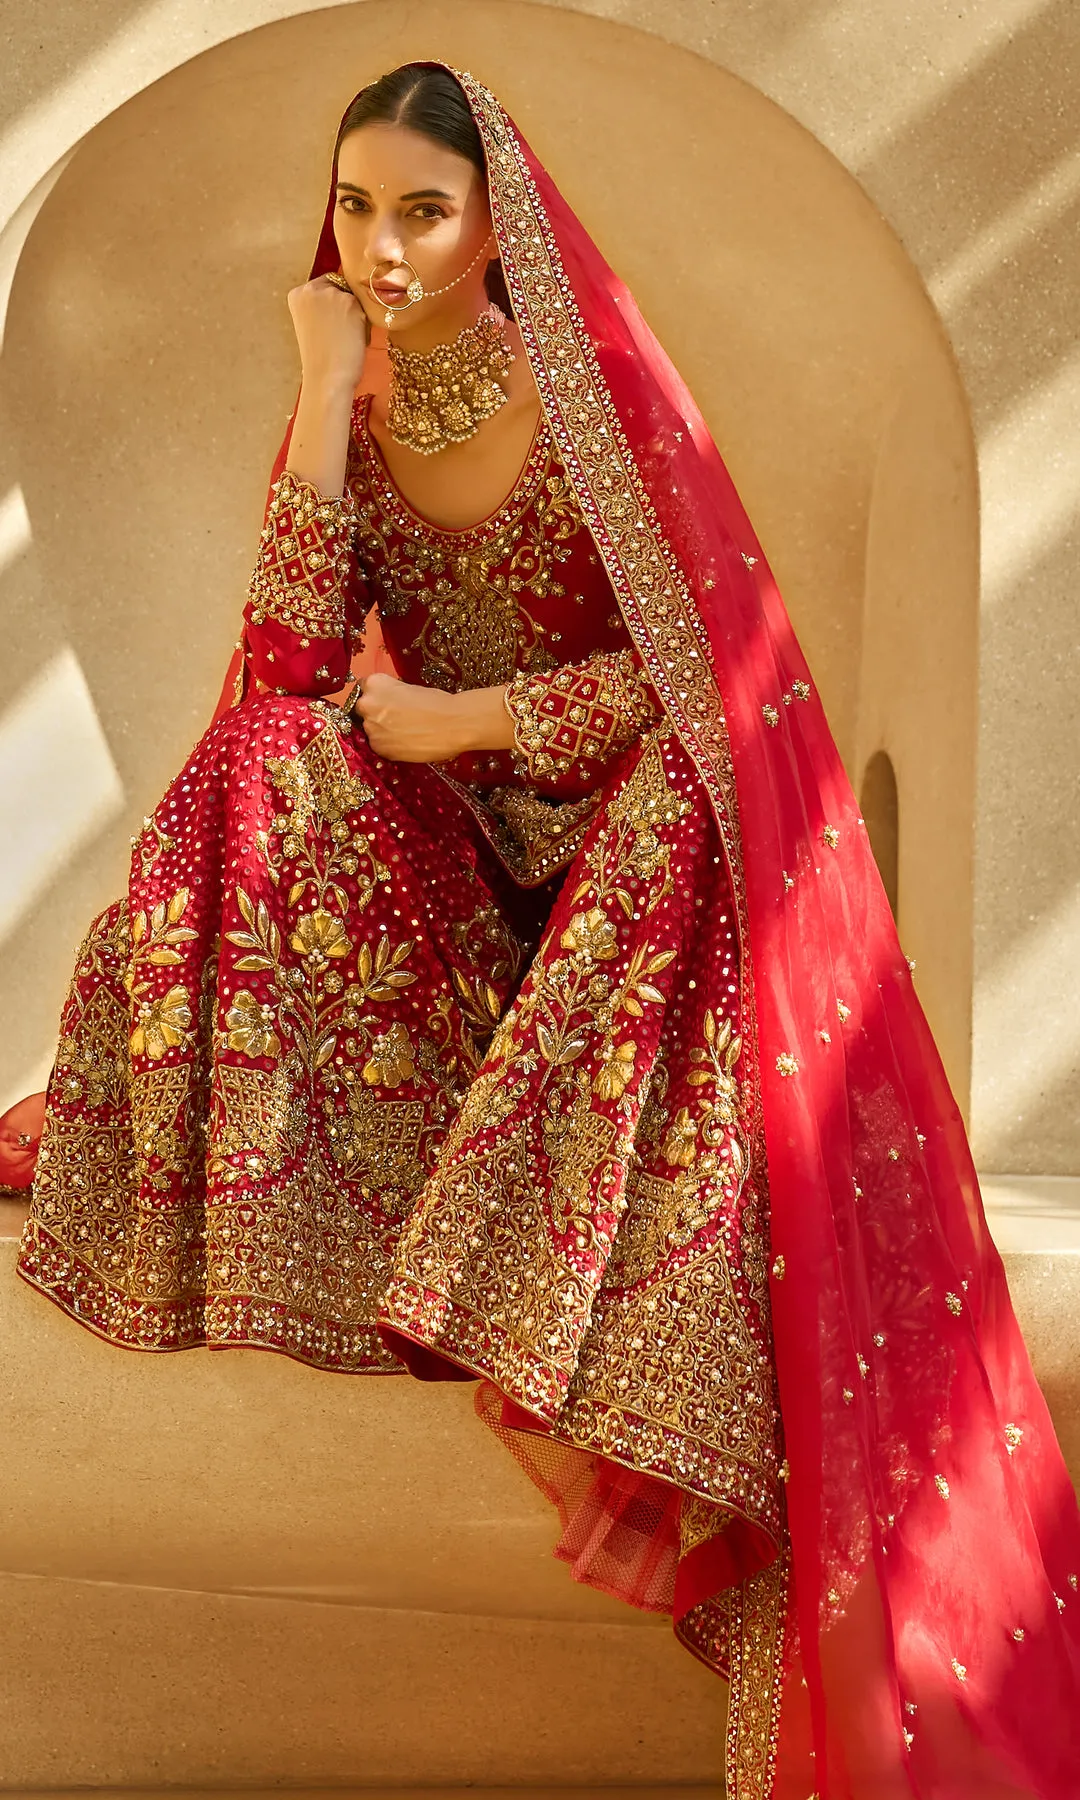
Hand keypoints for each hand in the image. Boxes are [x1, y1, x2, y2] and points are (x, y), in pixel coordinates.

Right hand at [287, 273, 369, 394]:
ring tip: (345, 338)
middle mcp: (311, 288)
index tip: (330, 326)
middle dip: (344, 307)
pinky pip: (365, 308)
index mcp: (297, 294)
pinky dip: (364, 324)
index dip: (333, 306)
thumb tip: (345, 293)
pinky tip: (354, 339)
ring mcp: (331, 293)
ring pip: (353, 297)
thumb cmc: (320, 357)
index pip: (324, 285)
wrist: (326, 378)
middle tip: (338, 334)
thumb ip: (321, 305)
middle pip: (340, 287)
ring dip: (355, 315)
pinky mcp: (349, 302)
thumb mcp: (311, 323)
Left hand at [353, 673, 469, 762]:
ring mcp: (371, 728)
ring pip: (370, 729)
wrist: (453, 724)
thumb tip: (386, 702)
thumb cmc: (437, 702)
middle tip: (396, 718)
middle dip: (376, 714)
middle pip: (362, 710)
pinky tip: (406, 742)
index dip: (376, 696)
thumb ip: (390, 693)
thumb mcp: (409, 687)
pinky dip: (389, 745)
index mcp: (374, 683)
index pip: (364, 689)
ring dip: (381, 731)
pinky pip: (378, 746)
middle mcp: (367, 704)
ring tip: (404, 732)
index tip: (385, 702)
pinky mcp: (379, 748)